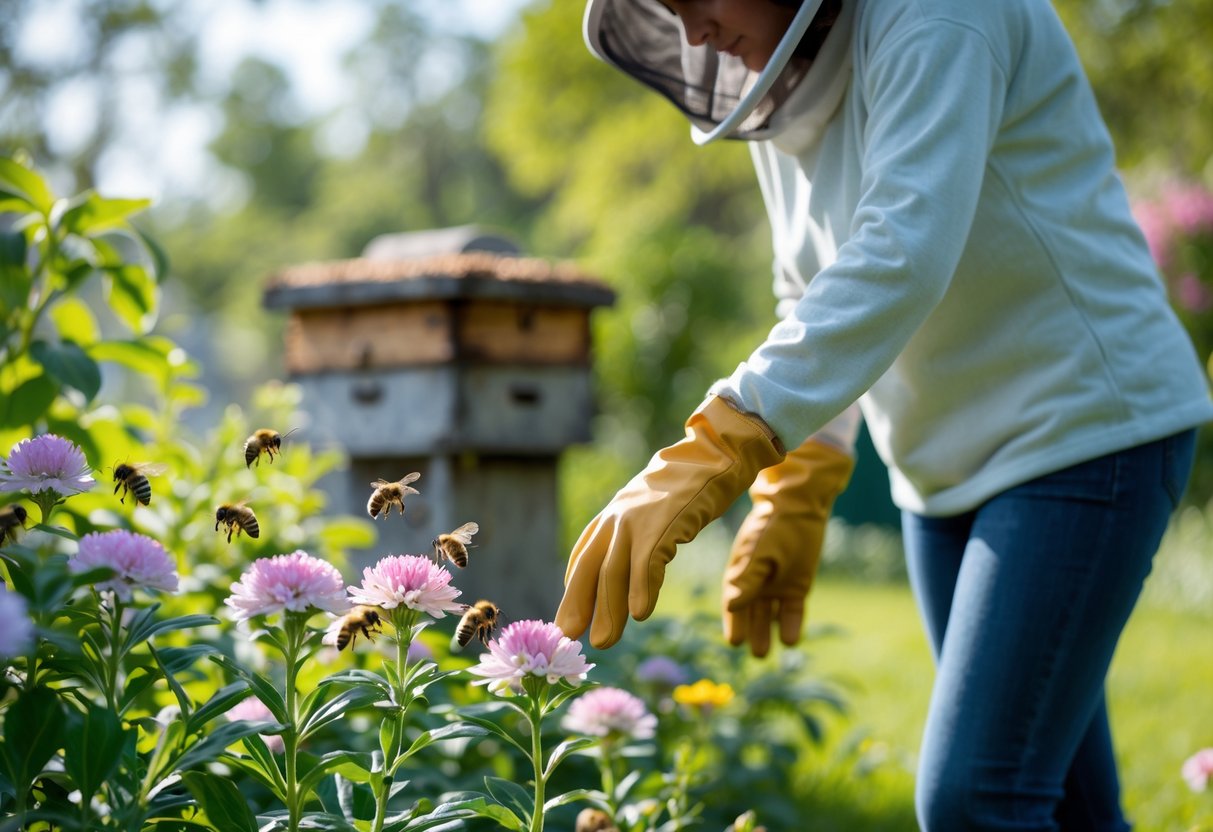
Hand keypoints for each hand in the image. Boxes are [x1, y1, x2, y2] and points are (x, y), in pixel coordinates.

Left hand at [555, 396, 784, 648]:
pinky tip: (640, 614)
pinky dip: (642, 589)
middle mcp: (617, 518)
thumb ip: (631, 537)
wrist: (711, 459)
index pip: (582, 559)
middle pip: (589, 567)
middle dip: (579, 604)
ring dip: (609, 609)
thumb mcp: (648, 512)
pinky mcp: (664, 523)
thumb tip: (621, 573)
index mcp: (611, 517)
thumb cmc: (684, 493)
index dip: (575, 592)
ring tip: (604, 640)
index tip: (571, 621)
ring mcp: (638, 520)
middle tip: (571, 637)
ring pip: (614, 571)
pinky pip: (648, 562)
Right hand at [722, 438, 853, 656]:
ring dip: (766, 633)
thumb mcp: (758, 554)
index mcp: (740, 573)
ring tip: (764, 654)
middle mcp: (756, 584)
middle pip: (751, 615)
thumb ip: (747, 579)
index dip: (733, 622)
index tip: (734, 641)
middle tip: (754, 653)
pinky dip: (790, 625)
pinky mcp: (797, 587)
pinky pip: (792, 612)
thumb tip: (731, 606)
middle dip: (751, 633)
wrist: (799, 508)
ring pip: (769, 616)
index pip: (733, 603)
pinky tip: (789, 641)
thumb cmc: (772, 528)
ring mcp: (777, 586)